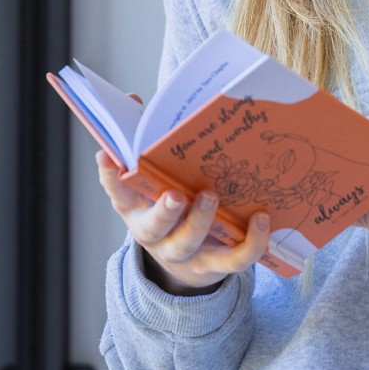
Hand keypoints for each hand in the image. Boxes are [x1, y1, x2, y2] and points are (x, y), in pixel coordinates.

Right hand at [94, 149, 269, 291]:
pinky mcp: (215, 265)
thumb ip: (149, 148)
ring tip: (211, 196)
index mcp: (138, 212)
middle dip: (163, 211)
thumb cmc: (175, 212)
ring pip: (187, 243)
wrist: (188, 267)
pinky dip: (251, 242)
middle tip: (175, 194)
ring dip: (200, 221)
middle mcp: (157, 236)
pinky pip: (234, 259)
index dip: (111, 178)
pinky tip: (262, 218)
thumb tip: (136, 102)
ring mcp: (184, 253)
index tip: (106, 156)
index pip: (119, 195)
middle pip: (153, 228)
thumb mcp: (158, 186)